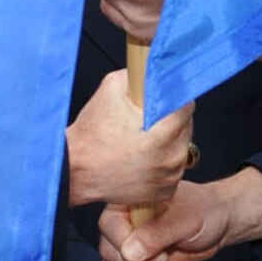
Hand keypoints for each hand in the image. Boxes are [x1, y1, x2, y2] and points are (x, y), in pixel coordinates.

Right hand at [65, 69, 192, 208]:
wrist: (74, 171)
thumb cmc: (91, 134)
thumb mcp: (111, 89)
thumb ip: (139, 75)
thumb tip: (154, 68)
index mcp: (163, 135)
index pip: (186, 105)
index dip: (173, 98)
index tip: (162, 97)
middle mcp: (171, 159)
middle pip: (186, 127)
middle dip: (170, 119)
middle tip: (147, 119)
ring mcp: (169, 178)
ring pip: (181, 147)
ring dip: (169, 141)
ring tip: (143, 139)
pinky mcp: (164, 192)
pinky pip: (173, 168)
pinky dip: (162, 161)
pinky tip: (143, 157)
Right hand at [97, 173, 261, 260]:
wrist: (218, 223)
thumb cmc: (205, 212)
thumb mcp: (185, 220)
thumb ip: (157, 234)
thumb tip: (128, 253)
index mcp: (129, 200)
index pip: (109, 226)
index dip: (126, 246)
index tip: (156, 254)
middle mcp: (123, 221)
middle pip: (108, 252)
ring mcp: (128, 242)